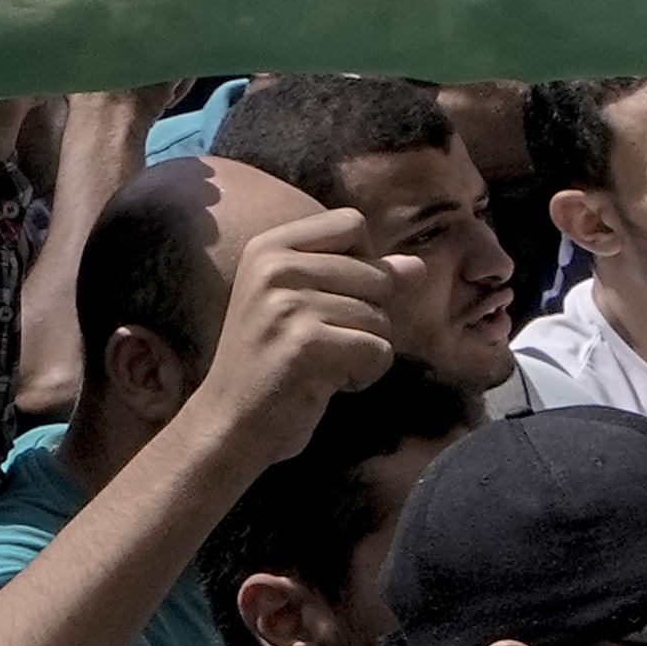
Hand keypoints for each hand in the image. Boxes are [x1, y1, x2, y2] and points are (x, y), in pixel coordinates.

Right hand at [199, 206, 404, 458]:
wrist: (229, 422)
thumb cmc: (273, 362)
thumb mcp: (306, 305)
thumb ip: (361, 277)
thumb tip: (417, 266)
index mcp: (270, 246)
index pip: (351, 223)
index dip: (364, 263)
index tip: (336, 299)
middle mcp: (274, 266)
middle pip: (375, 274)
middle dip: (368, 317)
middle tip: (326, 344)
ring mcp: (287, 304)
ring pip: (381, 316)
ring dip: (366, 351)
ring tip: (323, 364)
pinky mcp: (305, 344)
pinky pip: (378, 350)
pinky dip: (365, 374)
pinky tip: (328, 384)